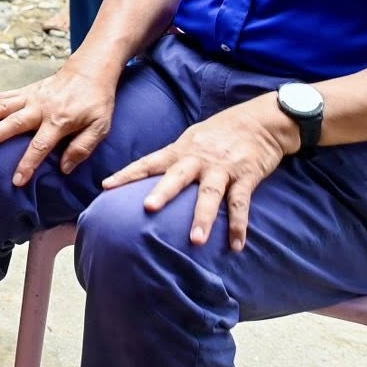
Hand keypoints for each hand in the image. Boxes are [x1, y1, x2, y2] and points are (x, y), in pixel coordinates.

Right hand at [0, 63, 118, 185]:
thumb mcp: (100, 128)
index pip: (40, 146)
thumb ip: (82, 148)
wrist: (91, 70)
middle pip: (12, 123)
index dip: (28, 164)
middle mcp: (40, 108)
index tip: (16, 181)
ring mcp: (30, 97)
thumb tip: (63, 168)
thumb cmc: (97, 102)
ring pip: (1, 106)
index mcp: (59, 121)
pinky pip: (2, 97)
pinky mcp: (26, 90)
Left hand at [99, 95, 294, 249]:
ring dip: (203, 218)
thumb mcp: (192, 139)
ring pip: (211, 193)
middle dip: (163, 192)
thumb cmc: (221, 132)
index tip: (106, 186)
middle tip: (148, 208)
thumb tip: (148, 176)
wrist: (261, 120)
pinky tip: (236, 246)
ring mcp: (223, 168)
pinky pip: (241, 203)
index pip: (149, 162)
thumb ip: (173, 159)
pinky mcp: (246, 176)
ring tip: (196, 241)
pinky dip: (239, 226)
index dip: (127, 174)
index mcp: (181, 151)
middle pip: (177, 176)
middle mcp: (198, 159)